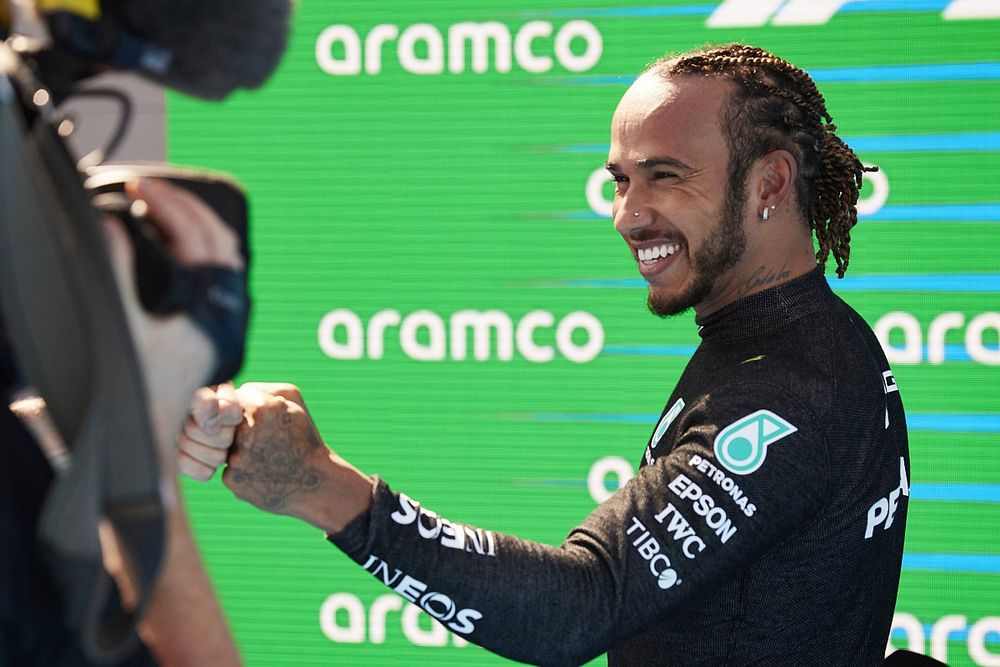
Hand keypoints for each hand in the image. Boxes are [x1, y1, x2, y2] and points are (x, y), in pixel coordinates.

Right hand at [102, 177, 244, 474]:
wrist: (143, 442)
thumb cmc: (132, 394)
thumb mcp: (120, 328)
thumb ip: (115, 273)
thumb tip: (109, 223)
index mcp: (206, 314)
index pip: (201, 241)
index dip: (172, 206)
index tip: (141, 188)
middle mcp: (219, 318)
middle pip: (220, 243)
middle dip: (186, 208)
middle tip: (148, 189)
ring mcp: (215, 324)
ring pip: (222, 260)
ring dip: (195, 227)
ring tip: (158, 206)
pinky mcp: (202, 332)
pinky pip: (213, 278)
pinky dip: (195, 251)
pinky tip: (169, 243)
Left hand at [224, 383, 372, 532]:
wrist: (314, 483)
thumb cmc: (304, 439)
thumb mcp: (294, 403)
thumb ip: (262, 389)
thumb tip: (235, 394)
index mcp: (263, 410)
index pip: (238, 398)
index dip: (253, 409)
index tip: (268, 421)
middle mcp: (246, 433)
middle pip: (228, 422)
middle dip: (244, 428)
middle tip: (266, 440)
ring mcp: (237, 459)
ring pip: (226, 445)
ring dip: (241, 448)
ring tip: (265, 456)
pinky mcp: (232, 480)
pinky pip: (229, 467)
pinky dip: (242, 469)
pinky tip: (261, 472)